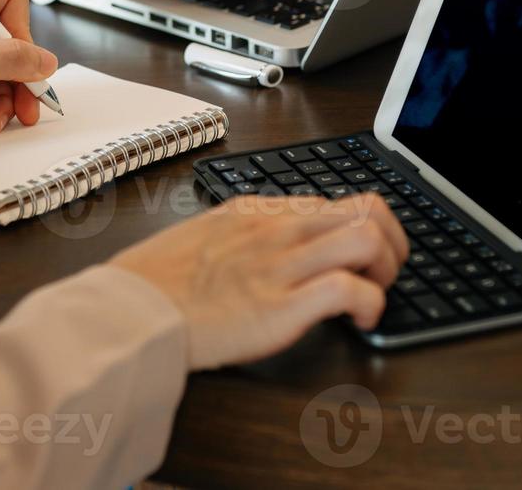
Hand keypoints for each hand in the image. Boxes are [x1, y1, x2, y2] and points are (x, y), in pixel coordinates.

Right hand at [109, 194, 408, 369]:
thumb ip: (239, 237)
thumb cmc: (154, 282)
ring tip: (377, 293)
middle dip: (392, 241)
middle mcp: (275, 229)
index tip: (362, 254)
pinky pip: (350, 290)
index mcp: (256, 211)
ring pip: (368, 237)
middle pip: (366, 207)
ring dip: (388, 268)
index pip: (332, 200)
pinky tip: (362, 322)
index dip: (362, 227)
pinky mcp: (281, 306)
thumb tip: (263, 250)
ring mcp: (280, 265)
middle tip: (384, 272)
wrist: (129, 310)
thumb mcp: (201, 238)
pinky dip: (372, 305)